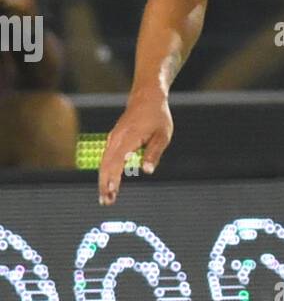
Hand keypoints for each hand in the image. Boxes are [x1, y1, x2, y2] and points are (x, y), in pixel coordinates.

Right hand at [98, 90, 173, 205]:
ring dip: (104, 181)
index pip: (117, 160)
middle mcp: (117, 138)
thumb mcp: (162, 135)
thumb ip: (154, 153)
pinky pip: (107, 158)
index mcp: (129, 137)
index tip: (111, 191)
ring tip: (106, 199)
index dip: (113, 177)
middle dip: (105, 184)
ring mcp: (113, 139)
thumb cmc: (157, 116)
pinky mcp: (114, 140)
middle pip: (106, 164)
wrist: (146, 97)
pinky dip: (106, 172)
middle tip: (106, 202)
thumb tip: (147, 171)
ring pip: (104, 162)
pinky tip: (108, 184)